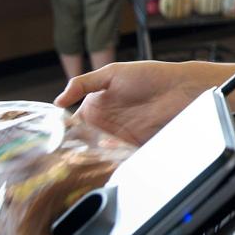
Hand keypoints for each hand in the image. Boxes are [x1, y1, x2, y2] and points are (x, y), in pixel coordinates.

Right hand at [55, 61, 219, 144]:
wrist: (181, 88)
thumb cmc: (149, 75)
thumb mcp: (112, 73)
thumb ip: (83, 84)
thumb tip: (57, 100)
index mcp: (96, 105)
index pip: (74, 123)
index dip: (63, 132)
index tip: (53, 141)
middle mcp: (106, 123)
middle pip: (84, 142)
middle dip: (74, 151)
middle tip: (62, 158)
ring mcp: (120, 135)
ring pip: (99, 153)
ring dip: (91, 157)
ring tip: (81, 161)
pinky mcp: (135, 146)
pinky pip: (119, 157)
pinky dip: (112, 160)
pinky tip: (106, 159)